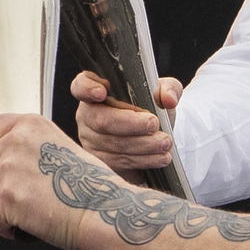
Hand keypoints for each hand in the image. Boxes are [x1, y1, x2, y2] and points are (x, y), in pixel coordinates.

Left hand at [0, 112, 86, 246]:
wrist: (104, 210)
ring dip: (4, 208)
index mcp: (29, 125)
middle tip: (24, 196)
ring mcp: (9, 169)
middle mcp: (15, 141)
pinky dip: (9, 228)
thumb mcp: (58, 147)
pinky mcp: (7, 197)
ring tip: (33, 210)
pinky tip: (31, 225)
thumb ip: (27, 147)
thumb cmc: (90, 187)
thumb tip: (0, 159)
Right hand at [68, 68, 182, 183]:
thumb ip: (168, 89)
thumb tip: (168, 99)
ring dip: (142, 145)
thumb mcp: (163, 93)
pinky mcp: (100, 162)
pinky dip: (142, 160)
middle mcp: (87, 115)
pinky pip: (119, 163)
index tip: (102, 92)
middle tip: (154, 124)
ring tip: (165, 143)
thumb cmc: (151, 109)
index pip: (80, 86)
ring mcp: (90, 140)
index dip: (87, 89)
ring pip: (112, 144)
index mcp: (96, 91)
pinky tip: (160, 158)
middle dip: (129, 123)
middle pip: (100, 120)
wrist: (154, 137)